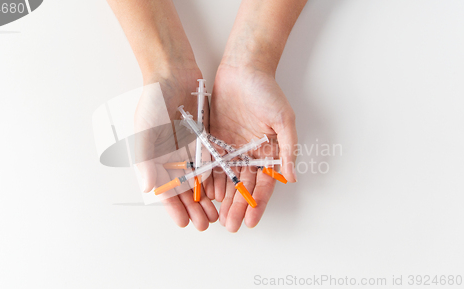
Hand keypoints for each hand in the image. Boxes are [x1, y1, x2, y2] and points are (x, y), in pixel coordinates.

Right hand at [135, 67, 217, 229]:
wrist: (172, 73)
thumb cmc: (153, 100)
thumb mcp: (146, 129)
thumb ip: (146, 159)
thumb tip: (148, 187)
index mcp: (155, 158)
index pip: (165, 190)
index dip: (174, 208)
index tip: (183, 223)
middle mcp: (172, 157)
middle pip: (184, 190)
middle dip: (194, 209)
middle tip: (206, 223)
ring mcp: (189, 150)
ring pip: (199, 180)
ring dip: (206, 198)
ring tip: (216, 213)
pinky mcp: (205, 140)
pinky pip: (212, 163)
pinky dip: (216, 178)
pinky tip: (224, 190)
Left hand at [208, 63, 297, 231]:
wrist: (243, 69)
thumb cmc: (267, 91)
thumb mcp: (283, 119)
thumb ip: (287, 149)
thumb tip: (292, 177)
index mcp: (268, 152)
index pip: (264, 185)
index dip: (258, 204)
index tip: (251, 221)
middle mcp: (250, 154)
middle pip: (244, 186)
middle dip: (238, 207)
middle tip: (231, 226)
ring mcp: (232, 147)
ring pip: (227, 179)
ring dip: (223, 198)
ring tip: (217, 216)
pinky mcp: (215, 139)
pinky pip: (211, 163)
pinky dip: (208, 178)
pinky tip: (205, 194)